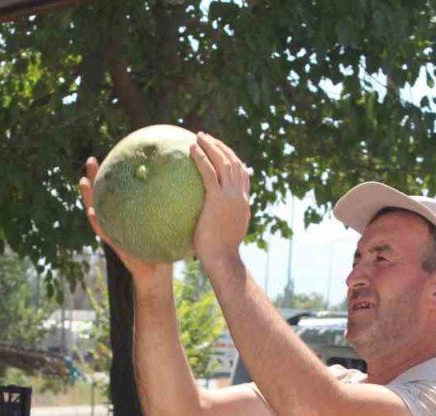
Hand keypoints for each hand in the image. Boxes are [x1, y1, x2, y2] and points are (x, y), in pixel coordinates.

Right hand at [79, 158, 172, 286]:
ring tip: (83, 181)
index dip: (117, 173)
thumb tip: (187, 184)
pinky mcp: (114, 245)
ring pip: (98, 210)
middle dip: (97, 178)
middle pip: (105, 195)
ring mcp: (114, 231)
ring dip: (88, 197)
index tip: (116, 154)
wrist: (157, 275)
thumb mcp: (170, 225)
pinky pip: (104, 232)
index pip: (123, 189)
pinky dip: (97, 222)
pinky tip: (92, 211)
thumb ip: (172, 208)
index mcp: (130, 213)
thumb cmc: (165, 249)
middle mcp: (119, 220)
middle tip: (92, 160)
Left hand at [190, 133, 250, 267]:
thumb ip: (222, 220)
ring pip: (224, 163)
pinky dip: (201, 158)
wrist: (223, 259)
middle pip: (234, 163)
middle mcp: (240, 196)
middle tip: (207, 138)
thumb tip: (209, 219)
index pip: (244, 175)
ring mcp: (231, 197)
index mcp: (244, 202)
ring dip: (211, 146)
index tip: (223, 151)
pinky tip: (191, 150)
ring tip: (199, 137)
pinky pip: (209, 173)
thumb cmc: (219, 252)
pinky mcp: (218, 200)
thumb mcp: (226, 232)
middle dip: (221, 147)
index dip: (234, 159)